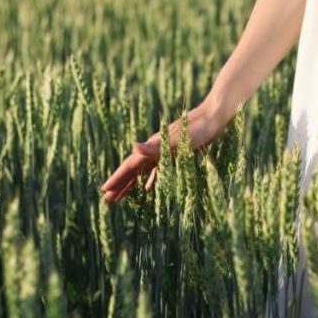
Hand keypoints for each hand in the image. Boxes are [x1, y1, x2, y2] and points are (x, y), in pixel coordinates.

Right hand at [100, 97, 231, 202]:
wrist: (214, 117)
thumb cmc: (198, 129)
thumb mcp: (178, 140)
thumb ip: (155, 146)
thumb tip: (134, 148)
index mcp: (153, 148)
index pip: (130, 166)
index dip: (117, 179)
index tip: (104, 191)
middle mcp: (154, 150)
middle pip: (132, 171)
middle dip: (120, 185)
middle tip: (107, 200)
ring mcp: (163, 152)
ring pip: (142, 172)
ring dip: (131, 184)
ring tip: (120, 197)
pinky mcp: (174, 154)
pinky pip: (157, 171)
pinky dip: (150, 180)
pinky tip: (147, 189)